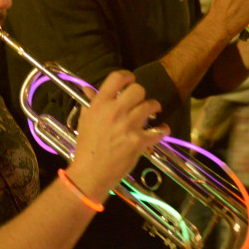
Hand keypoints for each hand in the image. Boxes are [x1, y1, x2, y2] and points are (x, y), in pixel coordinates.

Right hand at [66, 70, 166, 201]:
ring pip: (151, 106)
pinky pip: (158, 130)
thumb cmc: (86, 146)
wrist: (91, 172)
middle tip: (140, 102)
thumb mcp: (85, 120)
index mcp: (100, 104)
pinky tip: (161, 130)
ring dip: (154, 109)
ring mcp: (128, 126)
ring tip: (152, 113)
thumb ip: (90, 103)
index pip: (117, 78)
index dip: (127, 76)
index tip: (130, 81)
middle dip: (142, 95)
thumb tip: (87, 89)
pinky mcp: (138, 141)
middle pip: (138, 89)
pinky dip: (163, 130)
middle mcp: (115, 111)